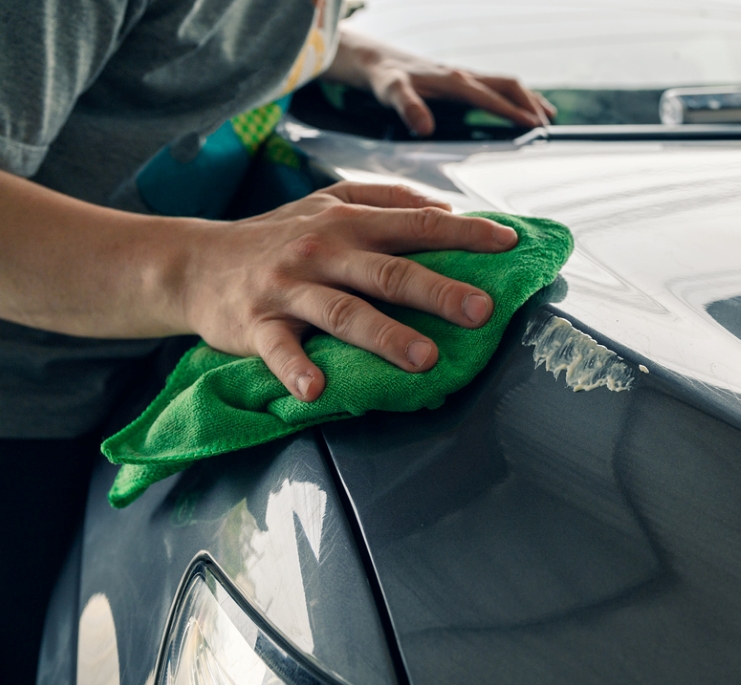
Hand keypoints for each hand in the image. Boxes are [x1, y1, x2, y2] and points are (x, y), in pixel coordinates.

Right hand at [174, 182, 516, 401]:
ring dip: (385, 335)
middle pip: (389, 271)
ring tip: (424, 358)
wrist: (194, 263)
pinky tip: (317, 391)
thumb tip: (445, 206)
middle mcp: (324, 251)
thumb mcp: (329, 203)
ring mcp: (290, 289)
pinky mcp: (256, 324)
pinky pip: (279, 350)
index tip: (509, 244)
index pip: (417, 224)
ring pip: (344, 311)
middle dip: (438, 290)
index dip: (465, 232)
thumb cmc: (278, 237)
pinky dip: (296, 370)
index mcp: (349, 222)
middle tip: (481, 310)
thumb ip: (386, 200)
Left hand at [325, 29, 555, 135]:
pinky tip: (521, 108)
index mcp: (453, 80)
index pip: (491, 97)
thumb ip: (408, 108)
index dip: (513, 111)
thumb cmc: (385, 78)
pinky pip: (496, 86)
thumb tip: (425, 127)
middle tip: (548, 124)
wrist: (375, 61)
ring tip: (548, 116)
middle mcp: (464, 75)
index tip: (533, 125)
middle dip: (530, 103)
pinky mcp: (461, 81)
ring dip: (528, 98)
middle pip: (508, 85)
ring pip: (505, 84)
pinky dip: (514, 97)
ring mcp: (465, 77)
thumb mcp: (391, 93)